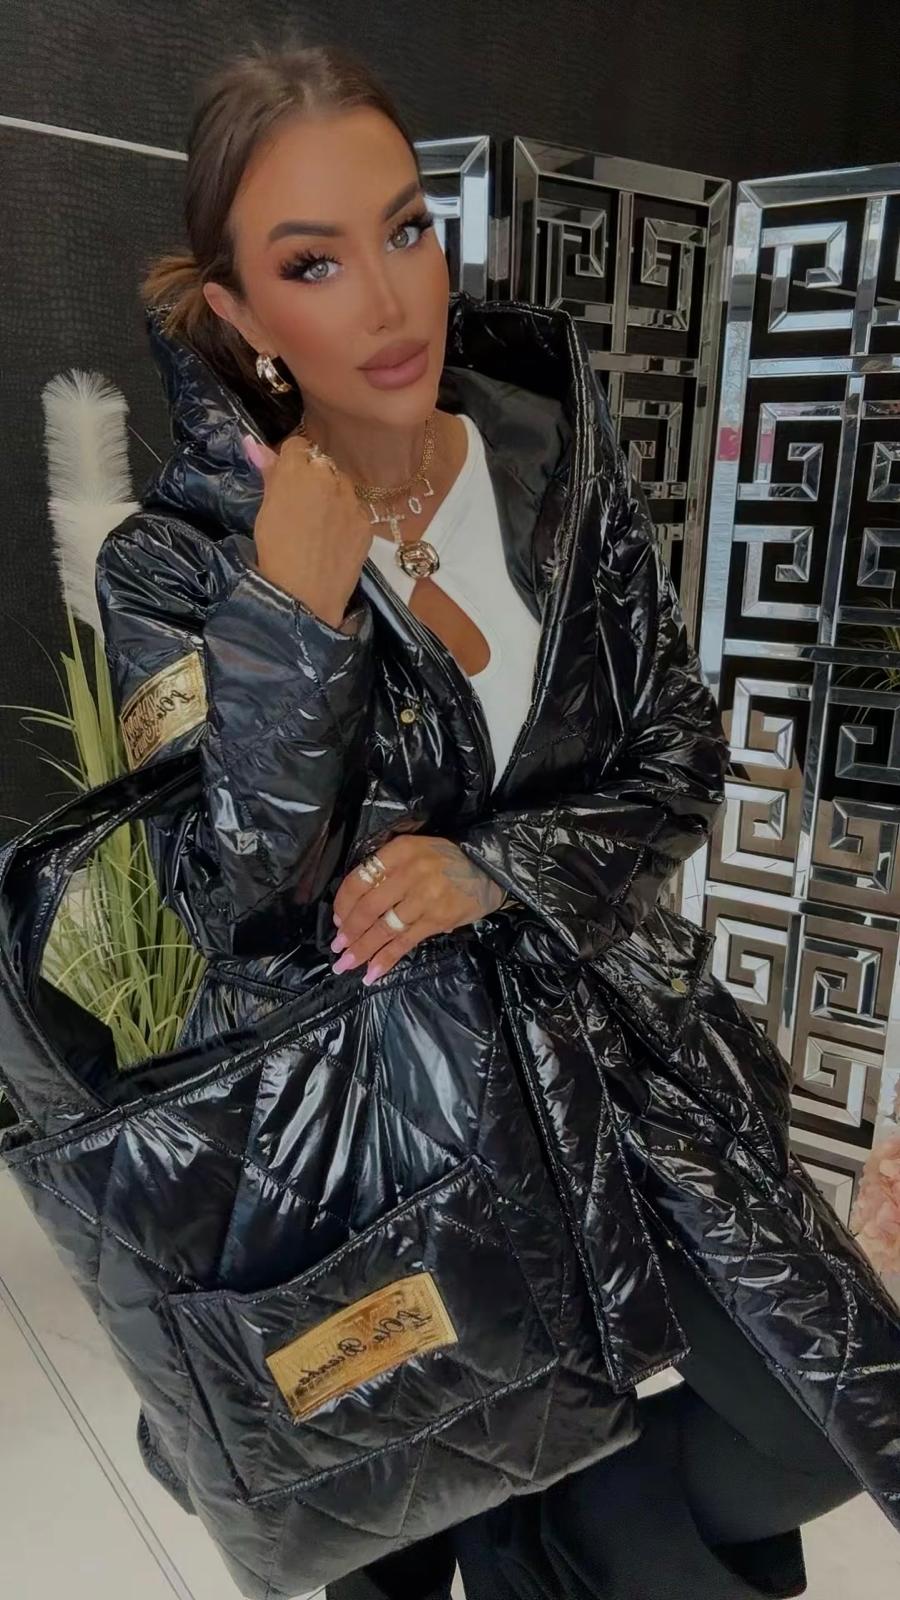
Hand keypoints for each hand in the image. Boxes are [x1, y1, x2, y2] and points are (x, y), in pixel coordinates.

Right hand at [243, 433, 371, 628]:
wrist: (305, 595)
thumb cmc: (274, 552)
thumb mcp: (265, 510)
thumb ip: (267, 473)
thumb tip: (252, 441)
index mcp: (298, 470)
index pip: (298, 446)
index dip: (291, 463)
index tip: (285, 483)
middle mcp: (328, 477)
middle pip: (322, 465)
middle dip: (313, 479)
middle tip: (301, 508)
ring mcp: (351, 500)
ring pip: (342, 487)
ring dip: (332, 497)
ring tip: (319, 527)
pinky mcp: (366, 522)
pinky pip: (355, 512)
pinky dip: (346, 520)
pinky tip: (334, 542)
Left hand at [331, 835, 506, 983]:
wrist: (491, 871)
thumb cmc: (449, 862)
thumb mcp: (416, 852)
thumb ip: (389, 870)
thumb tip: (356, 906)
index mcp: (401, 851)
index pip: (360, 879)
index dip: (343, 903)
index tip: (337, 920)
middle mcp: (411, 872)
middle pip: (368, 907)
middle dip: (349, 931)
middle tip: (338, 948)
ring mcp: (425, 897)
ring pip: (384, 928)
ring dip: (362, 950)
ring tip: (345, 964)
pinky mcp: (438, 919)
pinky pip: (404, 943)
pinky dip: (385, 960)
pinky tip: (371, 973)